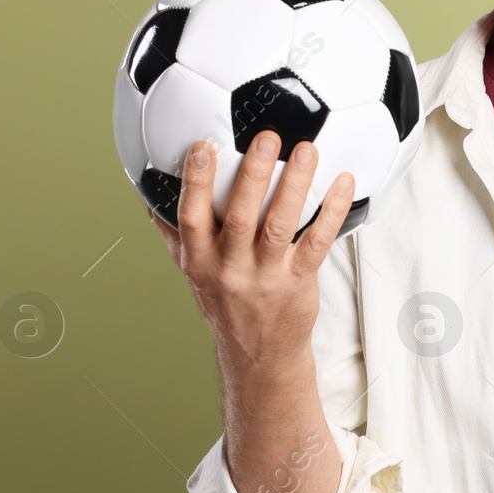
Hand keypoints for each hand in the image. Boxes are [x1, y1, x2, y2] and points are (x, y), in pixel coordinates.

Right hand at [148, 131, 355, 372]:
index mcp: (199, 259)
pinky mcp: (299, 280)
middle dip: (253, 175)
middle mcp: (230, 267)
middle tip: (267, 139)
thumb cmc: (226, 303)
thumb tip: (151, 192)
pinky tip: (342, 183)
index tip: (203, 147)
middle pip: (239, 216)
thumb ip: (174, 231)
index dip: (195, 182)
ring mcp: (266, 274)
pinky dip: (332, 210)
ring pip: (280, 224)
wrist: (257, 353)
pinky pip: (318, 241)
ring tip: (307, 152)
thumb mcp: (191, 270)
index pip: (191, 217)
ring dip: (295, 185)